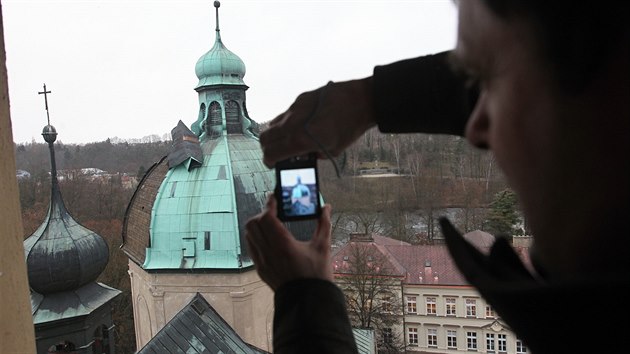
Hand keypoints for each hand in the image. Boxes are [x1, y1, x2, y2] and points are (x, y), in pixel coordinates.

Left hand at [245, 195, 333, 290]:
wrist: (309, 300)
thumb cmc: (317, 274)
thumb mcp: (323, 247)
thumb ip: (324, 224)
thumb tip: (327, 208)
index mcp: (283, 245)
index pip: (267, 217)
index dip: (269, 204)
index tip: (274, 198)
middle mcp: (269, 252)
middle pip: (254, 223)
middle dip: (262, 213)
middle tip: (274, 211)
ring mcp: (262, 262)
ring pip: (249, 234)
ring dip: (257, 225)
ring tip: (271, 223)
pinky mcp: (260, 269)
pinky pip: (251, 247)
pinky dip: (256, 238)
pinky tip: (268, 238)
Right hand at [260, 77, 376, 167]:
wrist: (361, 101)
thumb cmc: (351, 126)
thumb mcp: (334, 149)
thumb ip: (314, 155)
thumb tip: (305, 154)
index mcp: (300, 139)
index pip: (270, 153)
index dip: (269, 161)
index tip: (273, 163)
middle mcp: (293, 123)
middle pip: (265, 138)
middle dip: (268, 148)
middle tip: (277, 153)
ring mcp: (294, 109)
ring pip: (273, 124)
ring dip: (276, 135)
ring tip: (290, 139)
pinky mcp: (300, 99)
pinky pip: (286, 114)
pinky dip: (287, 123)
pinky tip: (302, 125)